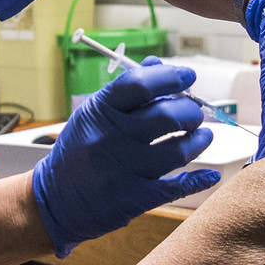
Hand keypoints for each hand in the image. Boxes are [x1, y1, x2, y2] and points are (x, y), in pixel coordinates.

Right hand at [32, 59, 217, 254]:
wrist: (55, 200)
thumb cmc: (79, 152)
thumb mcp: (93, 115)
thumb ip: (125, 91)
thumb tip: (157, 64)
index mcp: (100, 111)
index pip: (141, 84)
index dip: (170, 76)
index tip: (187, 77)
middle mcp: (111, 138)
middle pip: (167, 115)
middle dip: (191, 111)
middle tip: (195, 113)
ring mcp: (124, 170)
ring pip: (178, 150)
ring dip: (199, 141)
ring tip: (202, 136)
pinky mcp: (134, 199)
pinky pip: (177, 187)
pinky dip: (198, 180)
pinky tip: (209, 175)